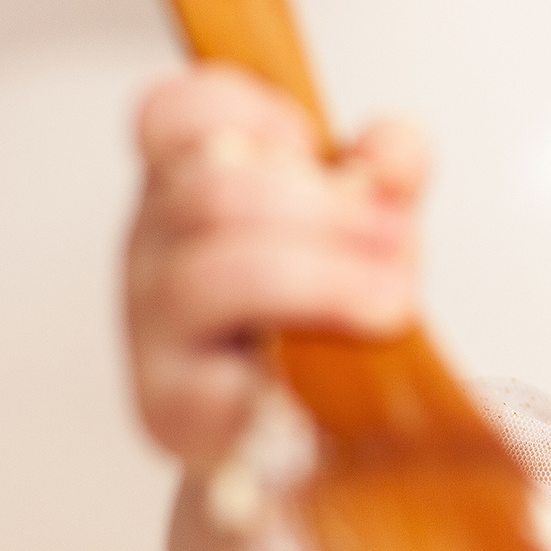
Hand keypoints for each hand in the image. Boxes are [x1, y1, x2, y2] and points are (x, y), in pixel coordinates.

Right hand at [125, 64, 428, 470]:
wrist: (302, 437)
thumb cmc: (323, 315)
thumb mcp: (365, 226)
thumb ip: (384, 174)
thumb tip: (397, 149)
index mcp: (185, 185)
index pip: (173, 113)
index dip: (257, 116)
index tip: (315, 153)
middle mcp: (152, 251)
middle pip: (215, 193)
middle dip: (328, 211)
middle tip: (398, 239)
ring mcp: (153, 332)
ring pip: (215, 275)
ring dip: (328, 280)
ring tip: (394, 304)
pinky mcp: (175, 413)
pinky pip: (228, 382)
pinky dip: (297, 372)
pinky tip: (344, 372)